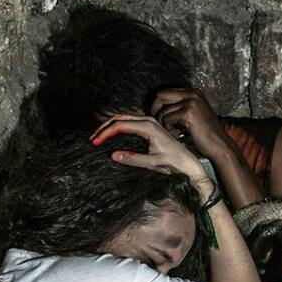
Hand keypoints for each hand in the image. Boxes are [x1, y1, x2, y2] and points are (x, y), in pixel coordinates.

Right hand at [91, 115, 206, 186]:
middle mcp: (148, 121)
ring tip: (98, 136)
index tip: (95, 142)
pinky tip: (111, 133)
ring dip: (110, 125)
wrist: (189, 162)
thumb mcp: (153, 163)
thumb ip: (133, 158)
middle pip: (119, 118)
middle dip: (103, 127)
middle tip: (92, 138)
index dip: (105, 133)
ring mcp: (150, 122)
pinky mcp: (151, 126)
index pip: (119, 126)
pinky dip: (118, 125)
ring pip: (124, 118)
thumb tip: (113, 155)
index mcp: (148, 128)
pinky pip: (130, 121)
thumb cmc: (174, 162)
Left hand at [150, 88, 225, 157]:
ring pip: (163, 110)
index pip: (166, 92)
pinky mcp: (189, 112)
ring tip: (171, 132)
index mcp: (194, 92)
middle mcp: (192, 94)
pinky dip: (168, 128)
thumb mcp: (195, 114)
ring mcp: (191, 102)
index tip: (159, 117)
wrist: (220, 145)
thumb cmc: (207, 135)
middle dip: (155, 109)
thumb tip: (160, 106)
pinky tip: (176, 135)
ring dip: (162, 123)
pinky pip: (167, 118)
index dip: (159, 104)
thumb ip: (181, 107)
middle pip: (161, 95)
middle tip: (159, 123)